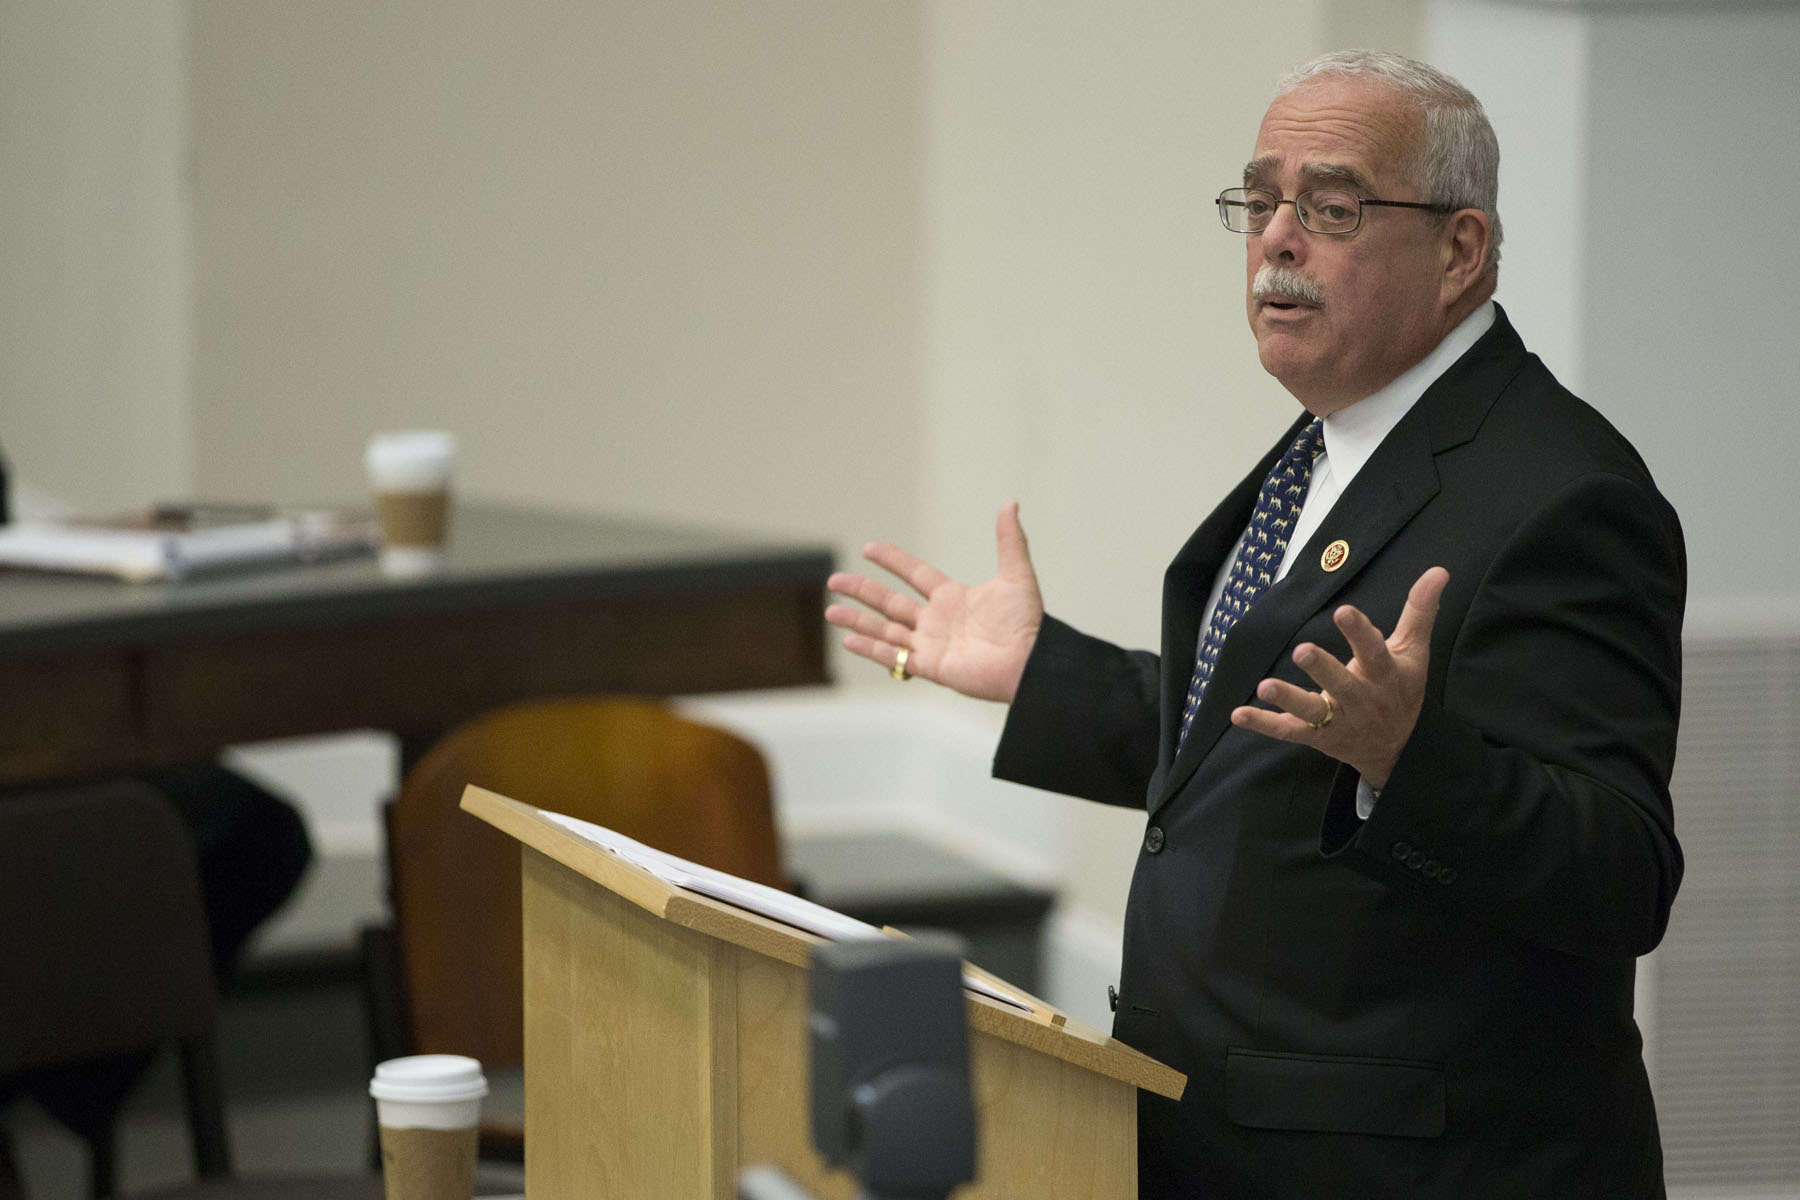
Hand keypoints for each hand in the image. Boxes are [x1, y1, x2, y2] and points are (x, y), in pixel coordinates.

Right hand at [825, 502, 1043, 702]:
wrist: (1031, 662)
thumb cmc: (1028, 623)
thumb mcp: (1016, 576)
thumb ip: (1009, 541)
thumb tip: (1010, 504)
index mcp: (953, 598)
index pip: (915, 575)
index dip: (893, 561)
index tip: (869, 548)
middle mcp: (937, 621)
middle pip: (890, 603)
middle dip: (861, 591)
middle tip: (834, 581)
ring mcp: (932, 645)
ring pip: (885, 630)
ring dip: (857, 620)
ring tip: (830, 611)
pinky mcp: (932, 667)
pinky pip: (895, 657)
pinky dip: (871, 649)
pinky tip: (849, 639)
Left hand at [1230, 566, 1448, 787]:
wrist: (1397, 750)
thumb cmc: (1401, 691)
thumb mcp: (1414, 653)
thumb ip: (1420, 612)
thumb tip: (1438, 571)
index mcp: (1385, 675)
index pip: (1374, 652)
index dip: (1360, 633)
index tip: (1344, 611)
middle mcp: (1361, 700)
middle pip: (1341, 685)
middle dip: (1322, 669)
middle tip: (1302, 650)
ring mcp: (1337, 720)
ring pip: (1312, 711)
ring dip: (1288, 698)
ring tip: (1265, 685)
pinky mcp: (1317, 737)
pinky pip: (1287, 731)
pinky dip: (1263, 724)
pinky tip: (1238, 714)